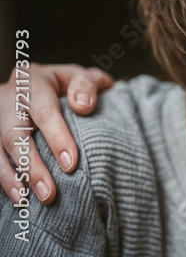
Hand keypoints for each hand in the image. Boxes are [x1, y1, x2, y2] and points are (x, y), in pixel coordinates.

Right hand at [0, 65, 113, 203]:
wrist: (36, 82)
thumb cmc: (64, 84)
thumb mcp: (79, 76)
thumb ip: (87, 85)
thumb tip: (84, 105)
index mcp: (33, 81)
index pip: (45, 112)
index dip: (57, 138)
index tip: (71, 163)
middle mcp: (8, 99)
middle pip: (15, 135)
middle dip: (32, 166)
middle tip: (50, 193)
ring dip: (12, 177)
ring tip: (26, 201)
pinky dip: (3, 177)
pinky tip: (15, 196)